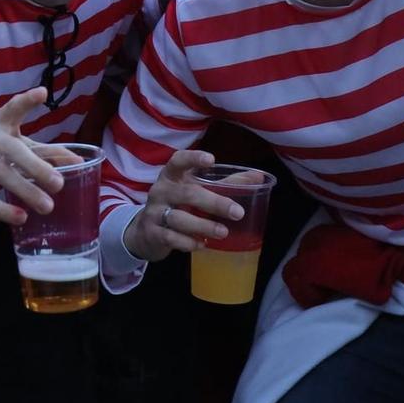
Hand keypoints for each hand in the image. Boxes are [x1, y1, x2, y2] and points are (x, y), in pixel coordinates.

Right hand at [0, 88, 68, 227]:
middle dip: (36, 166)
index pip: (12, 108)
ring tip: (47, 206)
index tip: (41, 94)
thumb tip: (78, 161)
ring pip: (0, 175)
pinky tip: (20, 217)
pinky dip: (3, 209)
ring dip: (25, 191)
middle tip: (59, 183)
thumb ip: (40, 150)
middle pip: (11, 149)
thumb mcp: (5, 142)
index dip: (26, 101)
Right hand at [121, 149, 248, 263]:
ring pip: (179, 218)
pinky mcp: (152, 233)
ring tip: (224, 232)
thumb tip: (259, 176)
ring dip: (203, 225)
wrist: (144, 231)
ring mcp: (154, 212)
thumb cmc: (177, 205)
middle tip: (237, 212)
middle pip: (187, 194)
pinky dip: (188, 242)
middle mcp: (160, 191)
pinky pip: (171, 238)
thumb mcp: (195, 190)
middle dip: (214, 203)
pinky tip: (203, 244)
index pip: (177, 161)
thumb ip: (225, 183)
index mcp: (171, 176)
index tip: (211, 160)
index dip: (193, 158)